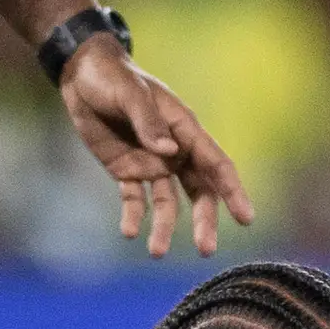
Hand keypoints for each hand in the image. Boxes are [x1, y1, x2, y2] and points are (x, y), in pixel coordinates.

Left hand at [56, 36, 254, 257]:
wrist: (83, 76)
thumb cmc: (113, 78)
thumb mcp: (130, 93)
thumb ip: (147, 121)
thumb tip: (169, 151)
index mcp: (184, 129)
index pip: (216, 164)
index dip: (232, 191)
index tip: (246, 218)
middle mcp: (174, 151)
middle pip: (199, 192)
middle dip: (204, 221)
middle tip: (205, 249)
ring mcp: (152, 163)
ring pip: (168, 203)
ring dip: (164, 227)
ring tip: (155, 252)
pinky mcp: (126, 170)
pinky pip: (134, 199)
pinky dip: (133, 216)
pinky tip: (129, 232)